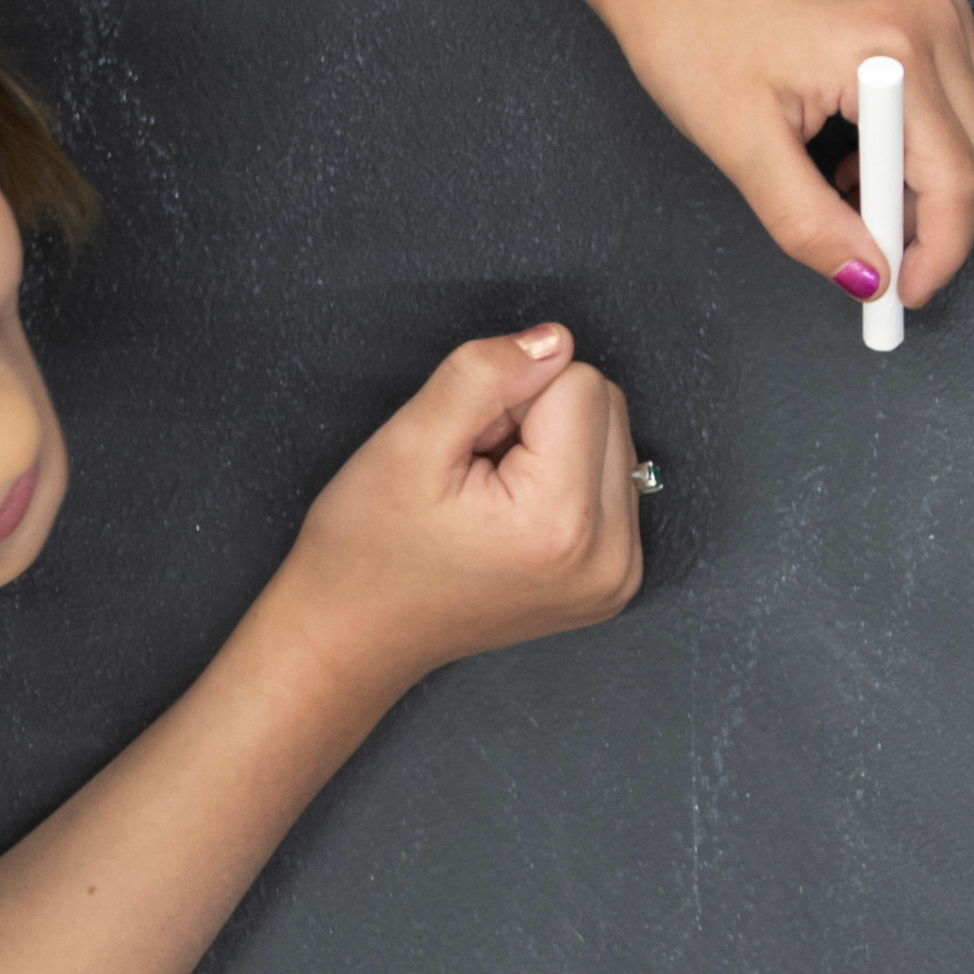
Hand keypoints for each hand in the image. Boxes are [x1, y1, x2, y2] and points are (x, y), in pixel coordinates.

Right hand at [259, 327, 641, 687]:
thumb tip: (554, 339)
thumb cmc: (366, 551)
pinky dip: (562, 481)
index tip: (466, 450)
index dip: (509, 398)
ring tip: (488, 498)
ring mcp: (619, 573)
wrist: (355, 634)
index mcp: (564, 523)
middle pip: (606, 406)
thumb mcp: (406, 441)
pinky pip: (611, 481)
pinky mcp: (616, 577)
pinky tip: (511, 517)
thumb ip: (484, 374)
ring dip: (549, 448)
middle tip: (472, 472)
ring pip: (611, 437)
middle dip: (535, 420)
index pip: (579, 381)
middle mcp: (611, 556)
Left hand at [596, 0, 973, 312]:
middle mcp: (936, 15)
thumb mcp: (741, 144)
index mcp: (894, 46)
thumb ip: (810, 222)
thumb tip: (867, 279)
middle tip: (867, 251)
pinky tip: (861, 151)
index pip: (956, 177)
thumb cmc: (693, 29)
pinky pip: (962, 96)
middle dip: (930, 218)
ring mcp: (941, 1)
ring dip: (928, 180)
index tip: (902, 295)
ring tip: (849, 191)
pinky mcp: (932, 0)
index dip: (935, 251)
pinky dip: (924, 141)